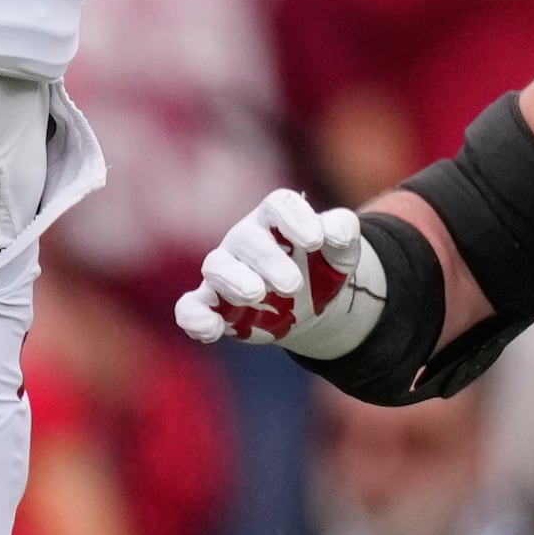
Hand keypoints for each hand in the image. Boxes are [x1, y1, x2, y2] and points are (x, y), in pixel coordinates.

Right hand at [174, 189, 382, 356]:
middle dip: (269, 261)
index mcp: (276, 219)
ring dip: (233, 281)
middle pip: (248, 239)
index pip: (279, 205)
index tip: (315, 241)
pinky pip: (191, 306)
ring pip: (216, 266)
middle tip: (294, 286)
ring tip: (255, 295)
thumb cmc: (321, 265)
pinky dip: (194, 317)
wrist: (310, 302)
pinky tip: (211, 329)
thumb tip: (334, 233)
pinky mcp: (215, 304)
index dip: (295, 218)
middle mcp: (246, 240)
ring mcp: (226, 271)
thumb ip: (343, 231)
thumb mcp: (342, 250)